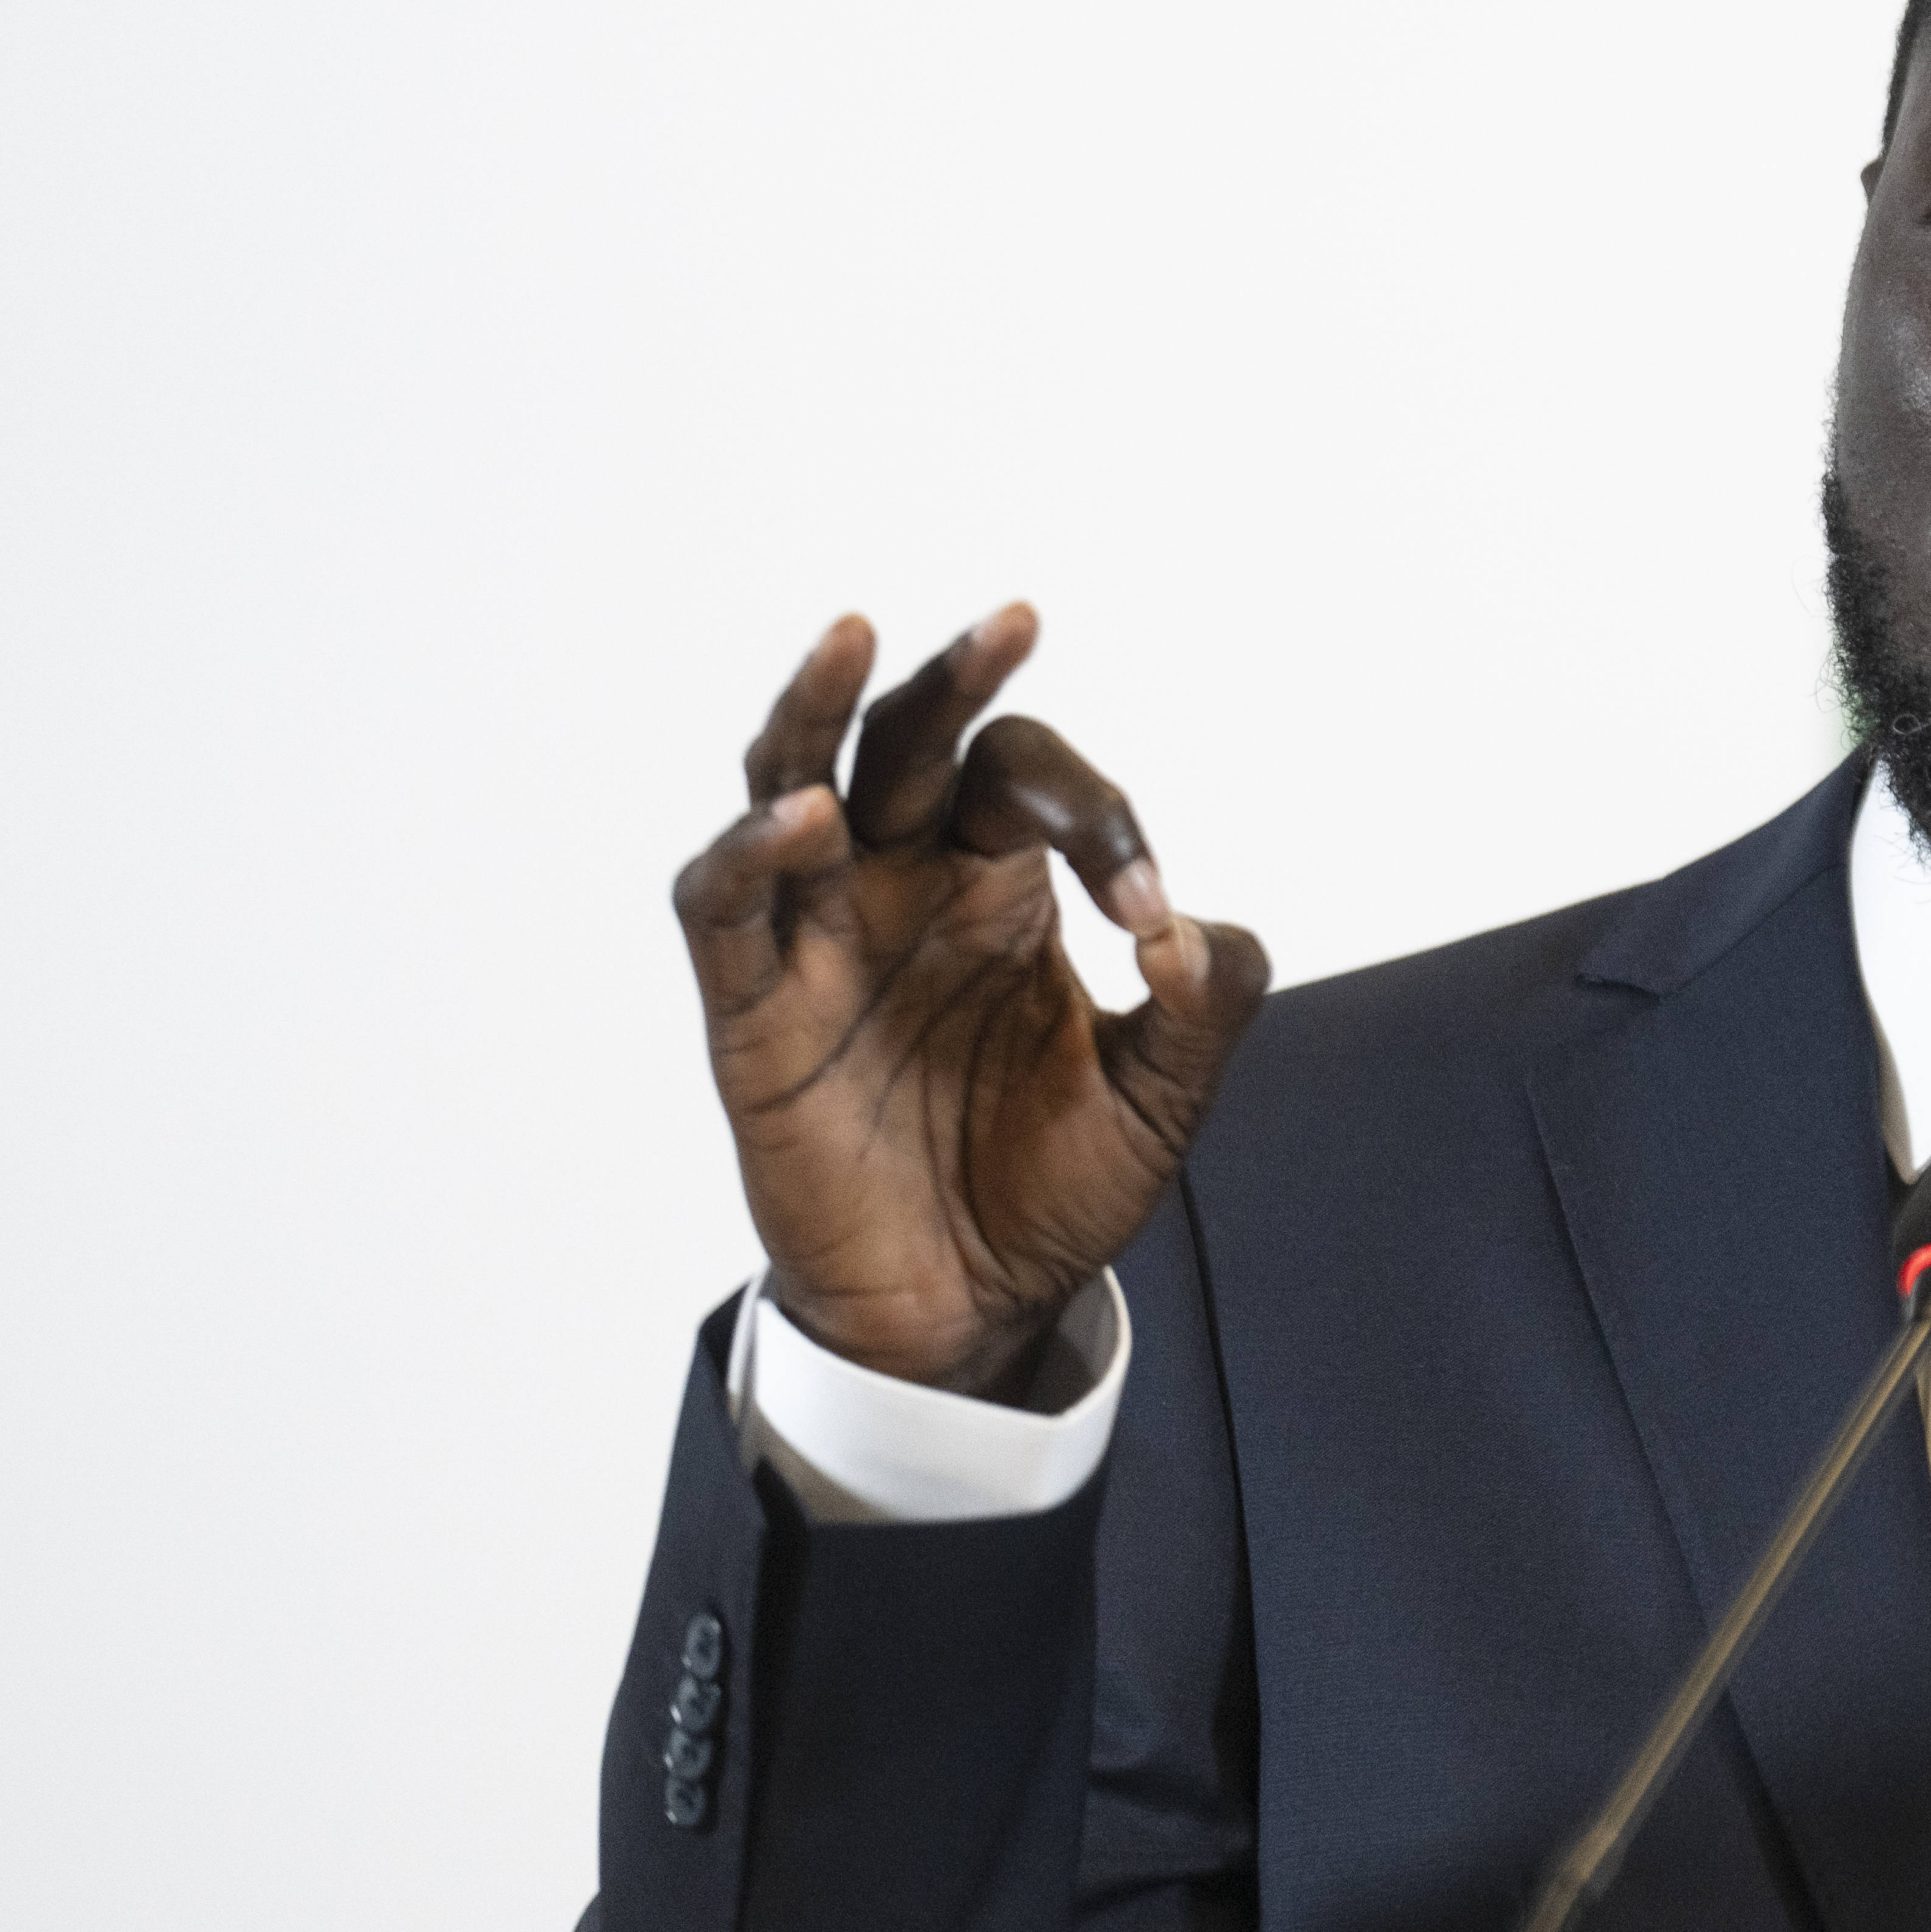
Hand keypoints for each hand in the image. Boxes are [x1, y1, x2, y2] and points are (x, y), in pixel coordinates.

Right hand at [668, 606, 1271, 1396]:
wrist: (973, 1308)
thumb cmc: (1050, 1184)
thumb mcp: (1162, 1097)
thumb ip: (1206, 1005)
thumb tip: (1191, 933)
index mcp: (999, 884)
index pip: (1031, 781)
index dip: (1102, 822)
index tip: (1150, 921)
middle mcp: (903, 885)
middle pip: (906, 740)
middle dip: (953, 677)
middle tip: (1014, 623)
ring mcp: (821, 938)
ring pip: (789, 780)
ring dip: (816, 710)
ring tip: (852, 637)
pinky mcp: (753, 1010)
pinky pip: (724, 906)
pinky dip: (749, 852)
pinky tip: (803, 816)